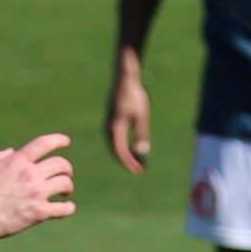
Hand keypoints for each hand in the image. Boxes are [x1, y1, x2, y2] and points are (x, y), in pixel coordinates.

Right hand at [0, 134, 77, 240]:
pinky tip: (67, 207)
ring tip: (65, 192)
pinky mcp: (38, 213)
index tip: (66, 141)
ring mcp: (36, 193)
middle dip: (66, 168)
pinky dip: (69, 208)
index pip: (43, 144)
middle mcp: (29, 175)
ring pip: (65, 184)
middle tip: (65, 174)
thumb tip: (10, 151)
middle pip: (61, 164)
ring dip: (68, 187)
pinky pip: (63, 209)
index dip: (58, 140)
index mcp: (16, 161)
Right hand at [106, 54, 155, 174]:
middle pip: (116, 151)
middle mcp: (108, 128)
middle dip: (128, 162)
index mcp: (115, 128)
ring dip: (126, 155)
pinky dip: (123, 147)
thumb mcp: (141, 116)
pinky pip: (115, 139)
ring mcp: (108, 124)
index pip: (121, 152)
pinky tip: (133, 149)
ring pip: (115, 146)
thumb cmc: (135, 96)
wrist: (125, 80)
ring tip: (140, 162)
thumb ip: (141, 134)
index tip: (140, 171)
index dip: (130, 163)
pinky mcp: (111, 121)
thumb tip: (143, 152)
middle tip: (141, 170)